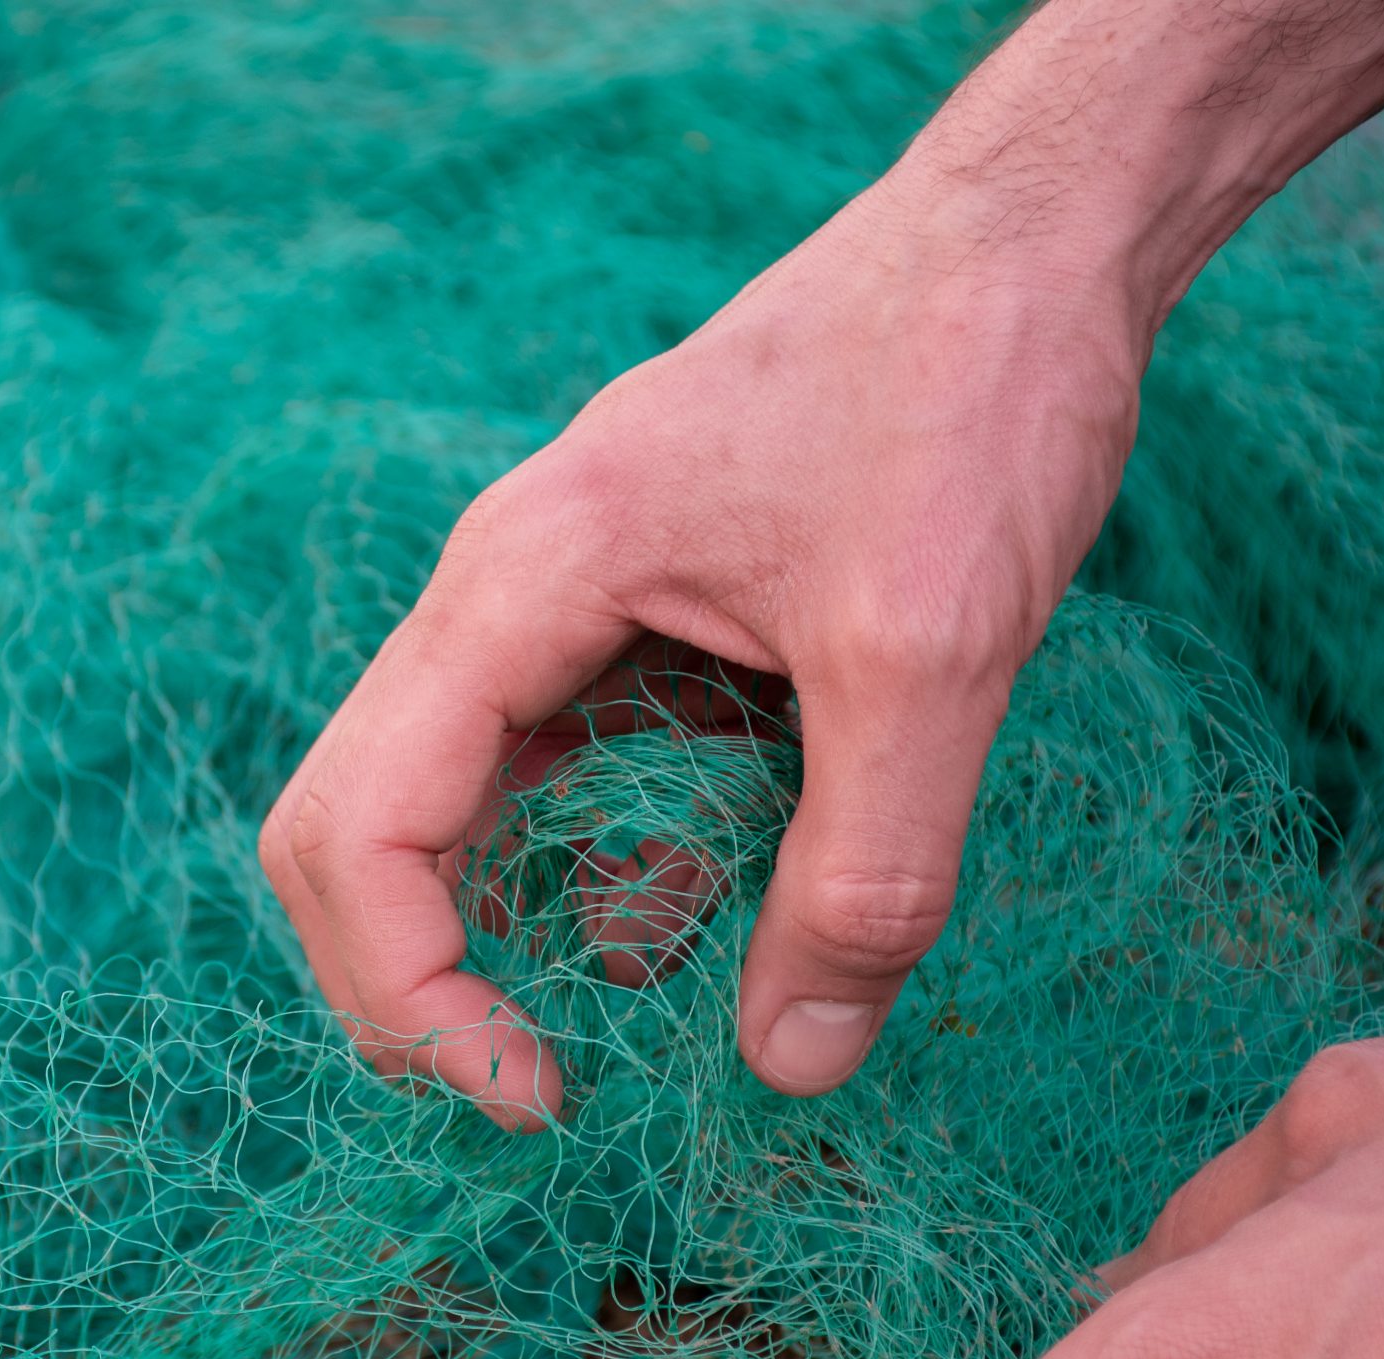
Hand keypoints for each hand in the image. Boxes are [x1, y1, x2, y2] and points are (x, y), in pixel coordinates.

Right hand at [257, 180, 1144, 1122]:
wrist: (1025, 240)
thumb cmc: (961, 394)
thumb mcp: (929, 652)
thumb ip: (863, 873)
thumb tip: (792, 1067)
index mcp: (518, 586)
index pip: (359, 825)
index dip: (408, 990)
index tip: (533, 1093)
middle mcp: (505, 598)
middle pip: (362, 823)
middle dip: (417, 976)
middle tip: (537, 1088)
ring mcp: (562, 605)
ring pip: (462, 804)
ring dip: (517, 928)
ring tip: (639, 1022)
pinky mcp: (636, 617)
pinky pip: (570, 767)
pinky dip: (613, 864)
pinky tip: (708, 912)